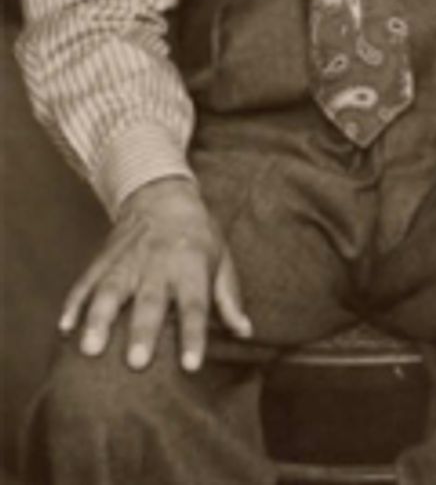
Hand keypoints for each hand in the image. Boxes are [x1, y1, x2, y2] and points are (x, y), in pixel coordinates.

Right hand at [59, 177, 251, 371]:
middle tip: (136, 363)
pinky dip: (74, 303)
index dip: (193, 336)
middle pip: (150, 302)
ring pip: (110, 291)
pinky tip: (64, 327)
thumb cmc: (199, 236)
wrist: (162, 196)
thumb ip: (229, 298)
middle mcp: (158, 266)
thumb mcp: (221, 261)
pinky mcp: (103, 260)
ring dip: (99, 320)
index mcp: (192, 268)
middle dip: (142, 332)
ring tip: (89, 349)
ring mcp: (127, 262)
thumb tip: (245, 332)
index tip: (191, 366)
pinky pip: (86, 282)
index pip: (195, 306)